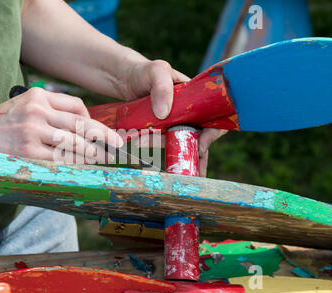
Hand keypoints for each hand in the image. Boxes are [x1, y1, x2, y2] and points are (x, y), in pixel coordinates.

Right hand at [0, 87, 122, 163]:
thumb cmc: (1, 122)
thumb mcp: (24, 105)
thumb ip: (50, 110)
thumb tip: (82, 126)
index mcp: (38, 95)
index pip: (77, 106)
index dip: (94, 120)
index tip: (103, 132)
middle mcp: (37, 110)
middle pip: (81, 124)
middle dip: (103, 136)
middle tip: (117, 144)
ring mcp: (32, 130)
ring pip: (74, 142)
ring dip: (91, 152)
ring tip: (100, 158)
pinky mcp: (27, 151)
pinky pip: (59, 158)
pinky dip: (74, 163)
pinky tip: (82, 166)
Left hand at [121, 59, 226, 175]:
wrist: (124, 77)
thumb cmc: (145, 71)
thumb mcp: (156, 71)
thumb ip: (162, 88)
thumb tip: (164, 114)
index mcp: (197, 98)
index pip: (215, 118)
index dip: (212, 134)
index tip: (200, 147)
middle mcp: (189, 112)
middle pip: (200, 136)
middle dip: (198, 155)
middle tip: (196, 174)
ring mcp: (175, 122)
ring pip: (180, 142)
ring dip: (173, 153)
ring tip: (165, 161)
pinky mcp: (160, 129)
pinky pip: (162, 142)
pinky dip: (156, 147)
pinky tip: (144, 147)